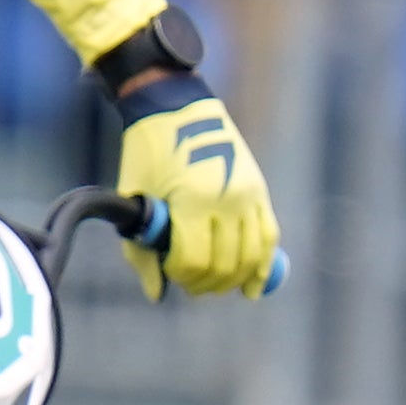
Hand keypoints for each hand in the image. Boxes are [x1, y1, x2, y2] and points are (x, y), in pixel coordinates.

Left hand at [106, 68, 282, 299]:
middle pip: (222, 265)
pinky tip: (250, 288)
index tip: (168, 269)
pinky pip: (269, 237)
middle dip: (202, 282)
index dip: (179, 274)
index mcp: (192, 201)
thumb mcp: (137, 201)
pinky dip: (261, 267)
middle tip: (187, 283)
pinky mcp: (259, 192)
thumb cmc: (148, 157)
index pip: (193, 261)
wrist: (178, 110)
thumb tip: (157, 294)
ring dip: (230, 280)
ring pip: (249, 258)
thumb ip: (143, 251)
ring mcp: (247, 196)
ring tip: (212, 284)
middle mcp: (226, 200)